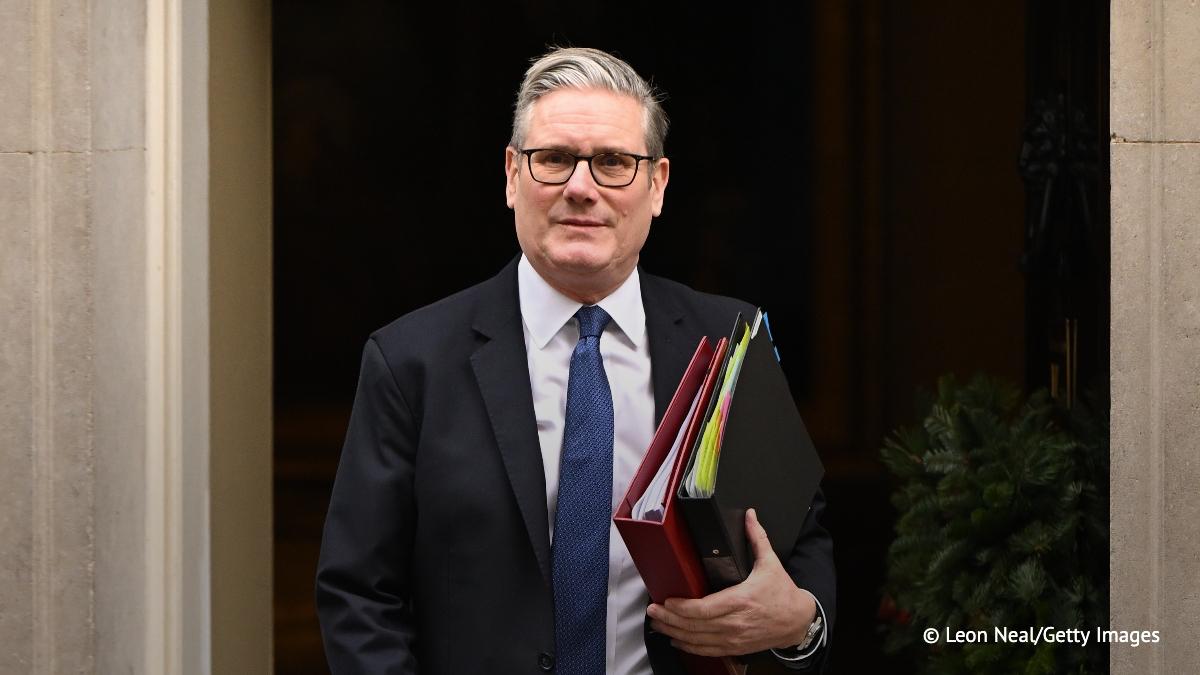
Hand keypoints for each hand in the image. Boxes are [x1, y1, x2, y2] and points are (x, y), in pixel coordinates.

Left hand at [647, 509, 816, 656]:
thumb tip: (750, 515)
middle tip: (652, 611)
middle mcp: (735, 622)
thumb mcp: (771, 563)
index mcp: (741, 600)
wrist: (798, 621)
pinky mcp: (735, 647)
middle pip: (695, 626)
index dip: (682, 608)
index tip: (666, 601)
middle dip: (670, 620)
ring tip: (658, 625)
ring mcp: (734, 638)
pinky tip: (677, 640)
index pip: (704, 609)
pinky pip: (708, 650)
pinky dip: (689, 647)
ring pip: (698, 640)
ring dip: (675, 633)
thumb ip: (757, 538)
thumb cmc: (783, 593)